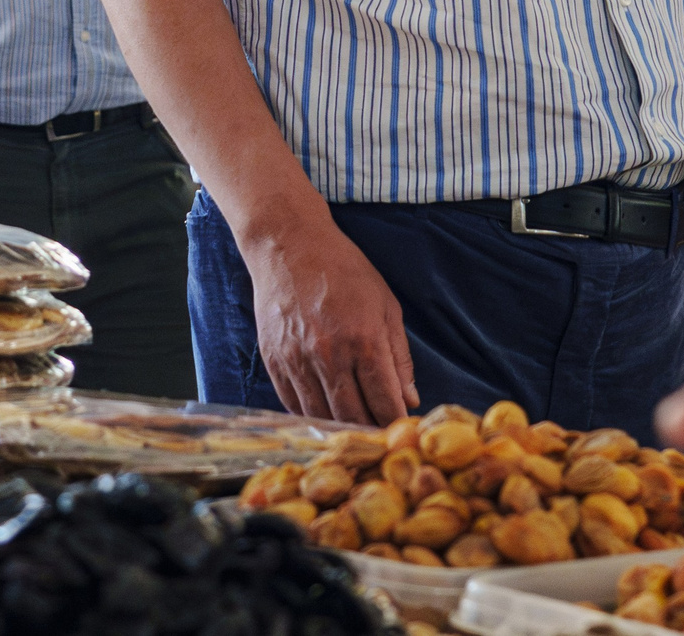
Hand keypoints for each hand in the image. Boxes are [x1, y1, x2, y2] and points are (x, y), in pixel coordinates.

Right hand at [247, 218, 417, 424]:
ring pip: (322, 415)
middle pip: (353, 416)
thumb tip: (409, 398)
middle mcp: (330, 356)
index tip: (401, 433)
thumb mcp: (386, 305)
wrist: (289, 245)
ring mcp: (297, 360)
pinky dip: (312, 415)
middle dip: (370, 431)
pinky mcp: (274, 360)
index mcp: (364, 341)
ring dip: (340, 428)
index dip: (395, 423)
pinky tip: (325, 414)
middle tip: (380, 438)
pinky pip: (293, 403)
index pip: (384, 402)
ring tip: (354, 431)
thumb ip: (399, 356)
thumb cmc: (344, 270)